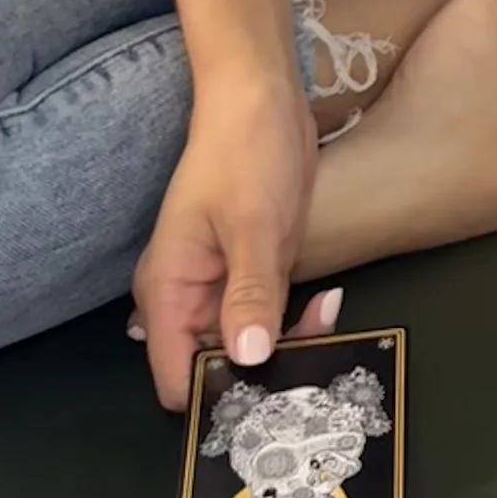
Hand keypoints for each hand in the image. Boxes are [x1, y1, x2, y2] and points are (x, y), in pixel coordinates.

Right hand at [129, 81, 321, 411]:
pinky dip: (294, 318)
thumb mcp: (254, 225)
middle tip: (315, 362)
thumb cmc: (246, 150)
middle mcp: (185, 297)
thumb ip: (250, 295)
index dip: (217, 398)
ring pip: (246, 344)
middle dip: (262, 372)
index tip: (267, 401)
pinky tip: (329, 304)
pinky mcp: (249, 269)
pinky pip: (266, 313)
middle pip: (214, 367)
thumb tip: (248, 359)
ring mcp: (218, 284)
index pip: (176, 377)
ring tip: (329, 321)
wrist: (261, 95)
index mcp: (167, 291)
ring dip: (286, 344)